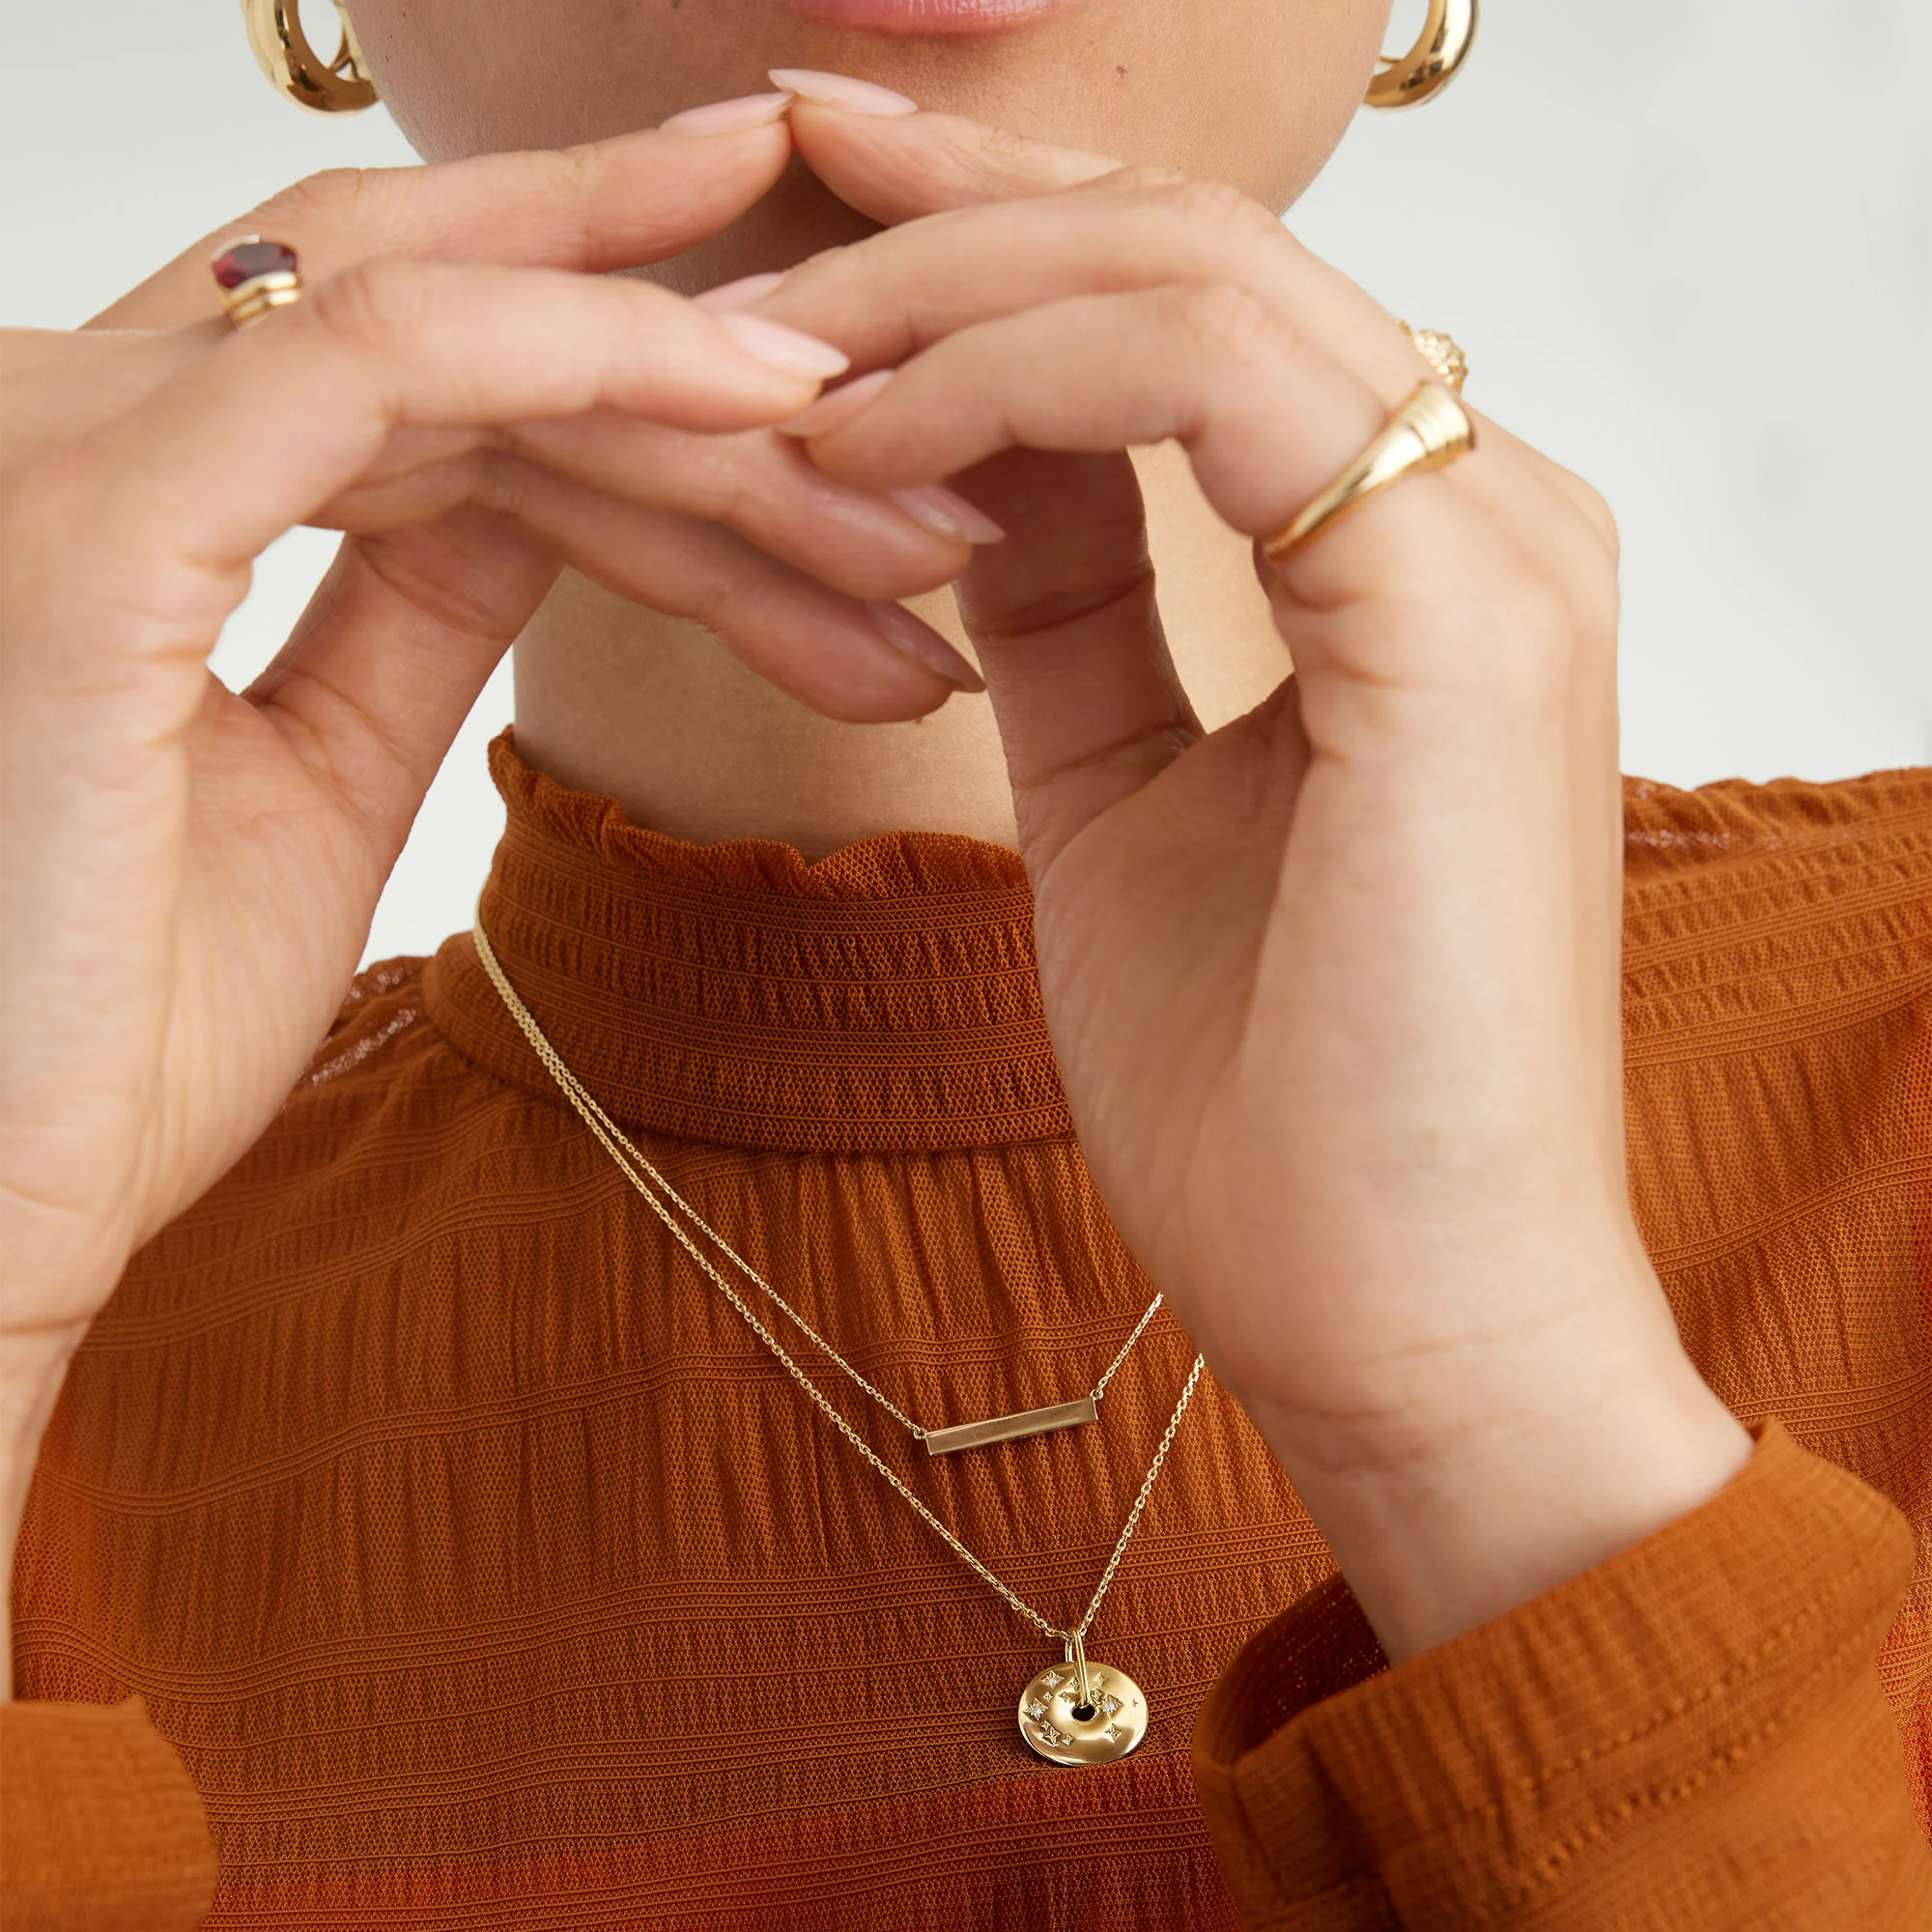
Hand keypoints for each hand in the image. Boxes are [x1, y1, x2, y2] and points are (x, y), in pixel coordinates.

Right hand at [0, 106, 987, 1638]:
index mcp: (150, 476)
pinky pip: (381, 366)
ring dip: (719, 411)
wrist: (0, 1205)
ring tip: (922, 491)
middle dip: (730, 401)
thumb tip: (539, 501)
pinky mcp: (97, 512)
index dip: (656, 390)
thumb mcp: (318, 776)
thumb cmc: (118, 1028)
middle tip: (944, 477)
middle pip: (482, 338)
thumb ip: (409, 603)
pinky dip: (583, 355)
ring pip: (471, 340)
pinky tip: (766, 397)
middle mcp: (103, 411)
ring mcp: (83, 439)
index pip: (451, 382)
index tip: (847, 435)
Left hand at [755, 98, 1754, 1657]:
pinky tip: (853, 457)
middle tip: (755, 190)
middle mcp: (1485, 516)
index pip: (1192, 315)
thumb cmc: (1272, 1108)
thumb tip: (963, 475)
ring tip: (762, 350)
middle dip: (946, 209)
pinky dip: (1004, 387)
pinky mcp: (1461, 615)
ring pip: (1195, 274)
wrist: (1399, 1325)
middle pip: (1188, 245)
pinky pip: (1205, 384)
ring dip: (947, 289)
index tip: (810, 238)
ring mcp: (1491, 550)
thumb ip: (1076, 614)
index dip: (992, 249)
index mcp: (1417, 561)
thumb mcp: (1124, 806)